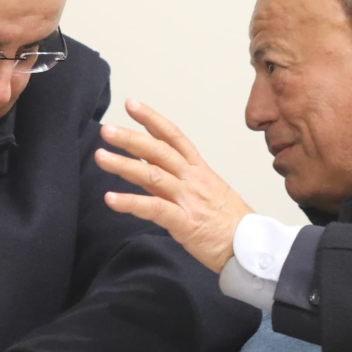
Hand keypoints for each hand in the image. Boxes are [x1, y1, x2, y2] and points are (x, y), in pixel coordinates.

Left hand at [94, 99, 254, 272]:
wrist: (251, 247)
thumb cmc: (228, 223)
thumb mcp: (204, 193)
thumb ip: (171, 180)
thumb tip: (140, 169)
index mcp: (199, 170)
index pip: (173, 136)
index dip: (151, 119)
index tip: (131, 104)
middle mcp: (193, 179)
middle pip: (159, 151)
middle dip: (131, 138)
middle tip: (107, 129)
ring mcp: (189, 199)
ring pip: (152, 174)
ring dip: (123, 164)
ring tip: (100, 156)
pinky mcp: (185, 222)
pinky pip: (153, 208)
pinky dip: (130, 202)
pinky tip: (110, 198)